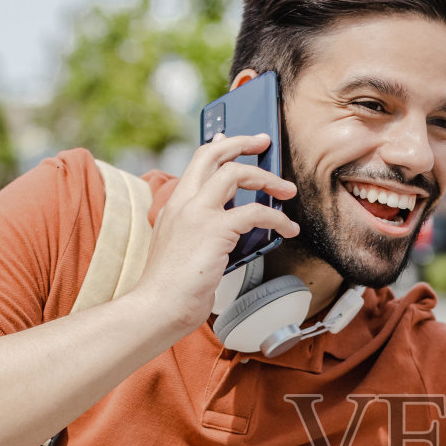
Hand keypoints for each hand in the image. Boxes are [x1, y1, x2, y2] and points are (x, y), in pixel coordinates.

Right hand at [133, 133, 299, 332]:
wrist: (158, 307)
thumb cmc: (171, 289)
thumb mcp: (182, 249)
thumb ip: (200, 232)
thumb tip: (232, 227)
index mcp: (173, 206)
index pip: (197, 162)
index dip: (219, 146)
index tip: (233, 138)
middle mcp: (182, 203)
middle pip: (213, 154)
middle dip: (242, 142)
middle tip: (264, 142)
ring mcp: (197, 214)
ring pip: (235, 173)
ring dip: (267, 178)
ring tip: (287, 190)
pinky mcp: (214, 230)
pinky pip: (255, 212)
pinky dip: (278, 217)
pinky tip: (287, 228)